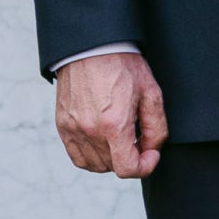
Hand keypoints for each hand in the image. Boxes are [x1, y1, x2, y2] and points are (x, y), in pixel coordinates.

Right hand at [54, 51, 167, 177]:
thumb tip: (152, 150)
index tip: (152, 153)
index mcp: (113, 124)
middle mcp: (89, 131)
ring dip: (112, 159)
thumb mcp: (151, 93)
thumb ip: (157, 127)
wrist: (93, 49)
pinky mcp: (62, 127)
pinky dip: (92, 156)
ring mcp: (72, 130)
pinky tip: (104, 141)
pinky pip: (78, 156)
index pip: (127, 168)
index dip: (146, 166)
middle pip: (112, 167)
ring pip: (94, 165)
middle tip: (139, 137)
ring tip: (122, 138)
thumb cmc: (124, 67)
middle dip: (130, 158)